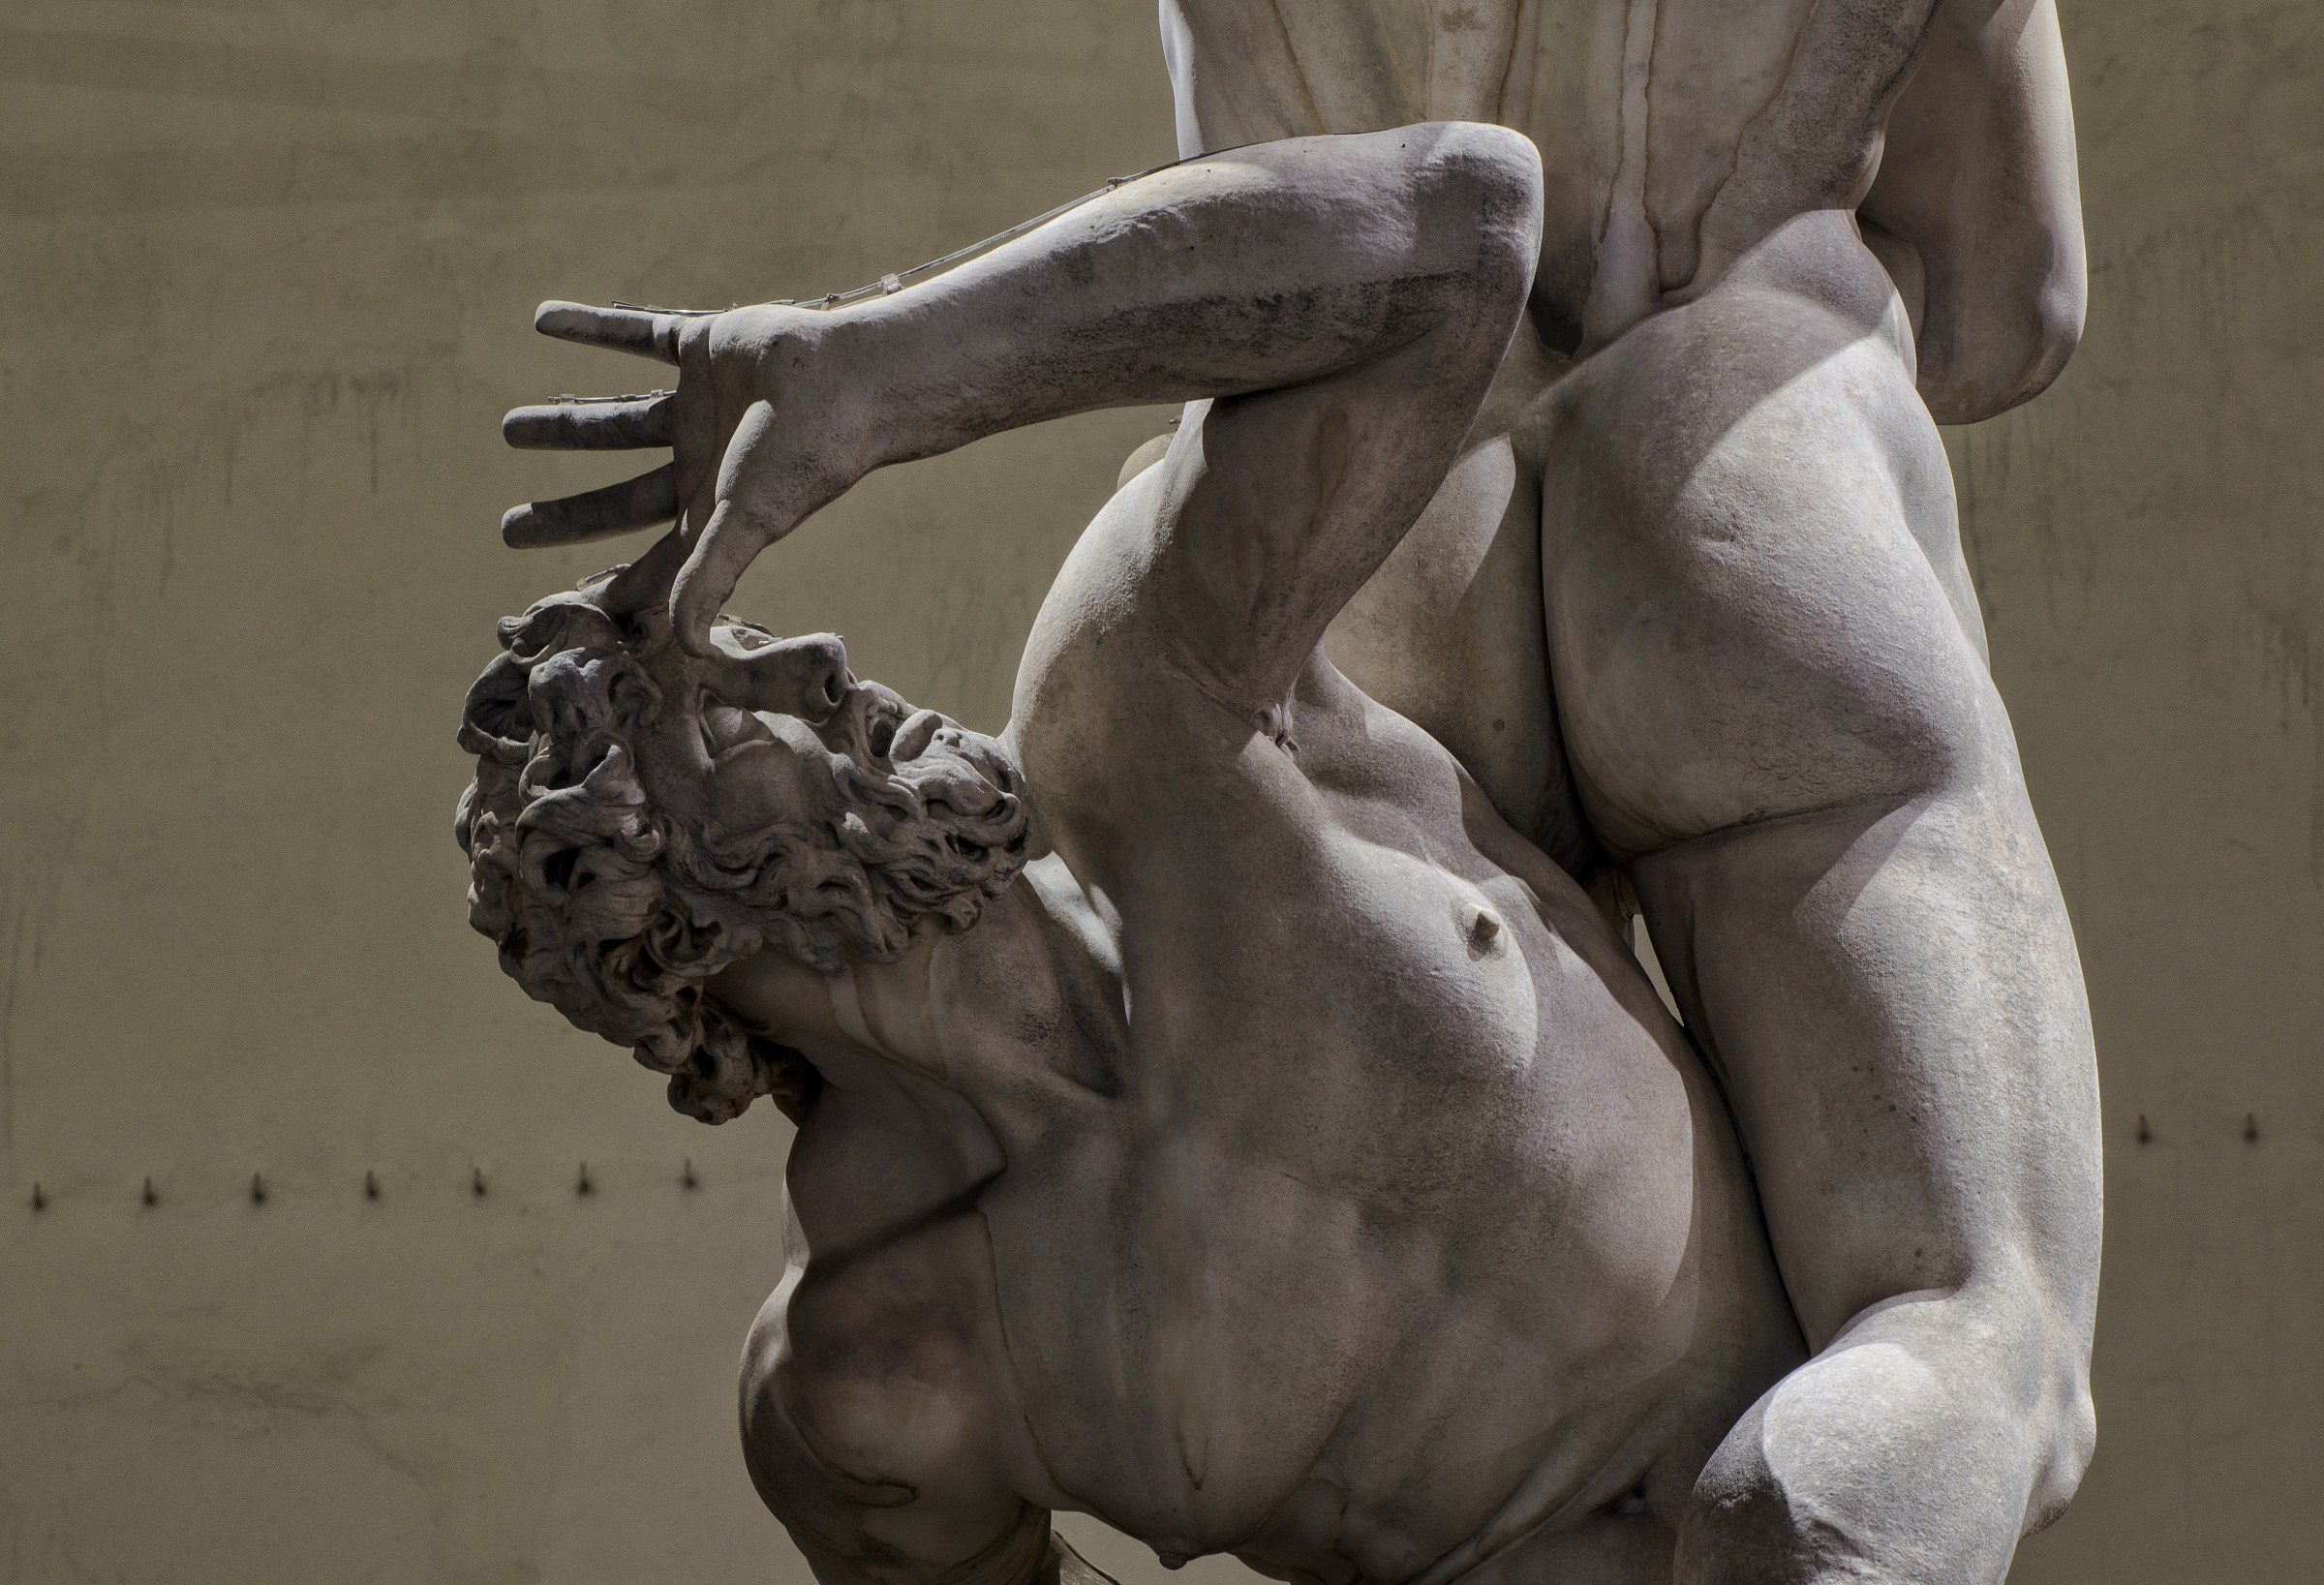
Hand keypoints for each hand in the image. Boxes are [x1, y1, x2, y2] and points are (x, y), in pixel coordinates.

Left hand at [499, 299, 855, 650]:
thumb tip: (691, 650)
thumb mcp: (747, 523)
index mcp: (713, 510)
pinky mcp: (702, 348)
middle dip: (566, 515)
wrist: (848, 378)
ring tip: (510, 428)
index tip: (577, 604)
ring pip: (618, 421)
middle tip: (509, 529)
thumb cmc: (802, 457)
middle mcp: (703, 463)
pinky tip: (542, 318)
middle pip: (621, 497)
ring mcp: (700, 407)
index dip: (619, 585)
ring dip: (565, 425)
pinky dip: (592, 326)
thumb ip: (710, 579)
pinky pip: (638, 334)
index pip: (656, 560)